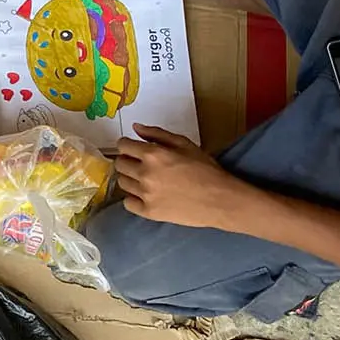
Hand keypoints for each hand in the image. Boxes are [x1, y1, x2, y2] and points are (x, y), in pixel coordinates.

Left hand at [114, 125, 248, 227]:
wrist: (220, 200)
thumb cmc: (205, 169)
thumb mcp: (184, 144)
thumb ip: (156, 134)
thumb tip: (135, 128)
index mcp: (153, 154)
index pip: (123, 145)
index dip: (127, 145)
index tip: (133, 149)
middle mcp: (145, 173)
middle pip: (120, 164)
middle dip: (128, 161)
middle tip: (141, 164)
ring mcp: (145, 194)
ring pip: (122, 182)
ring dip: (130, 178)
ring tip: (146, 180)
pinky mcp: (149, 212)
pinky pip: (127, 203)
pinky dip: (133, 198)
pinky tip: (145, 195)